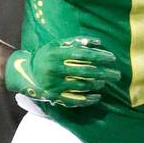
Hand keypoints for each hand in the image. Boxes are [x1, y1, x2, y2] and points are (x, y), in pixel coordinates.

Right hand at [5, 36, 120, 107]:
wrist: (26, 74)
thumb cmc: (46, 56)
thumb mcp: (56, 45)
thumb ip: (76, 42)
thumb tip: (98, 42)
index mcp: (56, 54)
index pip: (83, 55)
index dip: (99, 56)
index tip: (112, 58)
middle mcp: (55, 69)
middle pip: (85, 71)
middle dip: (104, 73)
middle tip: (116, 74)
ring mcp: (55, 84)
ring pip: (82, 85)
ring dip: (97, 84)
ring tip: (105, 82)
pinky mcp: (55, 97)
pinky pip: (75, 100)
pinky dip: (88, 99)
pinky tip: (98, 96)